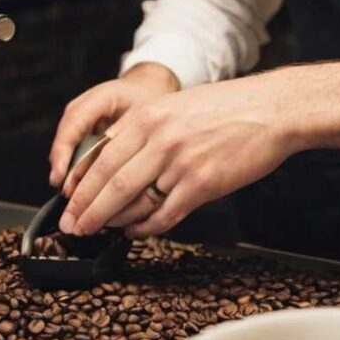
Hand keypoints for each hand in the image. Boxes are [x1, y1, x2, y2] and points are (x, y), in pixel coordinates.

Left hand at [59, 60, 339, 237]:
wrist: (271, 110)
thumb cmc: (227, 109)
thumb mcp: (176, 107)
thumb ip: (143, 131)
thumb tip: (112, 160)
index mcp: (148, 117)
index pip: (99, 156)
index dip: (80, 185)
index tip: (68, 202)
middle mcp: (159, 139)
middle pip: (109, 182)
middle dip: (86, 209)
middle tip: (72, 227)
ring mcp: (180, 163)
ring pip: (132, 201)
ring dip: (111, 221)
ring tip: (98, 232)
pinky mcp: (202, 185)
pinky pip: (164, 215)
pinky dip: (146, 228)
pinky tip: (136, 232)